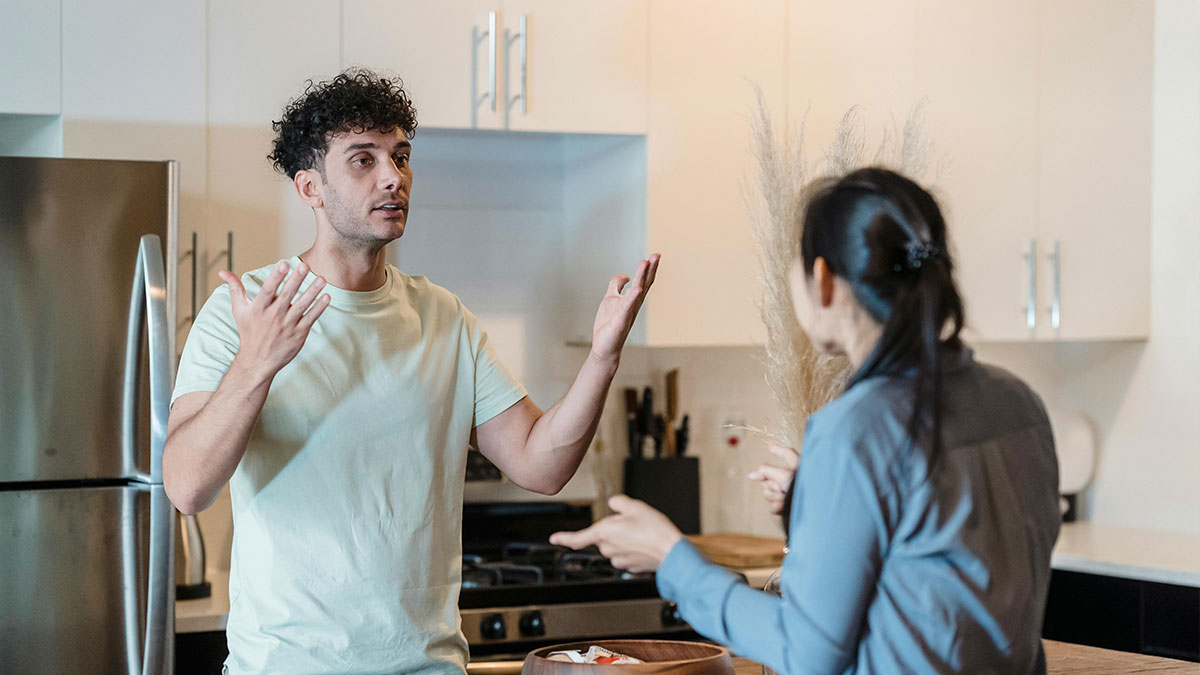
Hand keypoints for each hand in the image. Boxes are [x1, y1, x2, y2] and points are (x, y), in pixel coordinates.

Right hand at [219, 260, 330, 379]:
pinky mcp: (298, 334)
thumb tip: (222, 272)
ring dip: (312, 292)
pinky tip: (326, 297)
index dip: (276, 277)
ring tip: (322, 279)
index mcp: (258, 308)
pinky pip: (310, 318)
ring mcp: (287, 325)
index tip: (284, 264)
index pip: (268, 290)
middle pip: (287, 295)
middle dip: (296, 280)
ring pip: (301, 306)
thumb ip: (235, 288)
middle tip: (305, 265)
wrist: (257, 361)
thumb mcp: (239, 310)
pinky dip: (319, 308)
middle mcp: (273, 316)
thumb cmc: (248, 332)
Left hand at [549, 494, 682, 572]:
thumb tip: (614, 504)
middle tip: (634, 522)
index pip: (578, 538)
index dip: (564, 538)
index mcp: (604, 532)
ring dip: (624, 539)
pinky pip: (627, 555)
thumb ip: (619, 503)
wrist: (672, 553)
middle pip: (603, 537)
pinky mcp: (631, 567)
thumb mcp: (635, 506)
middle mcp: (609, 548)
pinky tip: (646, 543)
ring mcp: (620, 560)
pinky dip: (634, 549)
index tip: (554, 539)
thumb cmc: (655, 530)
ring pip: (616, 546)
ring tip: (643, 533)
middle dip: (614, 529)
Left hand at [589, 254, 660, 364]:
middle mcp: (633, 305)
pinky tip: (636, 289)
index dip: (649, 269)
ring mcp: (628, 312)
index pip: (643, 281)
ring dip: (641, 277)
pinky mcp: (620, 321)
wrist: (605, 347)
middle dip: (650, 269)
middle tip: (657, 255)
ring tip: (645, 262)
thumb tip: (624, 275)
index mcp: (632, 299)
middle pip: (644, 284)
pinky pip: (626, 307)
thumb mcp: (610, 298)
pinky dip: (632, 298)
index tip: (655, 255)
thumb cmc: (608, 325)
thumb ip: (616, 285)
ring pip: (637, 292)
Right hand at [748, 444, 798, 514]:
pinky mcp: (786, 505)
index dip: (778, 450)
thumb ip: (767, 470)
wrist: (812, 506)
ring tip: (784, 498)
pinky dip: (776, 506)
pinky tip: (780, 506)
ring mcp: (788, 492)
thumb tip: (755, 474)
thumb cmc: (802, 488)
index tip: (770, 447)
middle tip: (781, 487)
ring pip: (769, 492)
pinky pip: (773, 505)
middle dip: (772, 484)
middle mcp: (792, 478)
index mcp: (796, 466)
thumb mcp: (783, 475)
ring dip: (775, 496)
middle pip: (770, 477)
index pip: (787, 453)